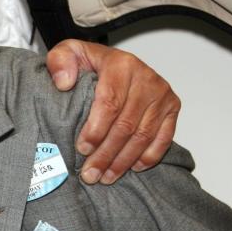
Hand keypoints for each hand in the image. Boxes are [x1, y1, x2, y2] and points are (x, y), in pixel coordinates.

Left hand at [46, 39, 179, 184]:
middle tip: (90, 174)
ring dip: (124, 161)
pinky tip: (132, 168)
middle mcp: (146, 78)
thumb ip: (60, 62)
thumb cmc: (87, 62)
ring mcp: (162, 94)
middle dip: (106, 154)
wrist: (110, 60)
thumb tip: (64, 83)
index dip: (96, 130)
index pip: (110, 104)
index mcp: (121, 65)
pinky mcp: (171, 107)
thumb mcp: (67, 53)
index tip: (82, 149)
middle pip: (126, 125)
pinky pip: (164, 137)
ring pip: (143, 135)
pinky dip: (149, 156)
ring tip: (105, 177)